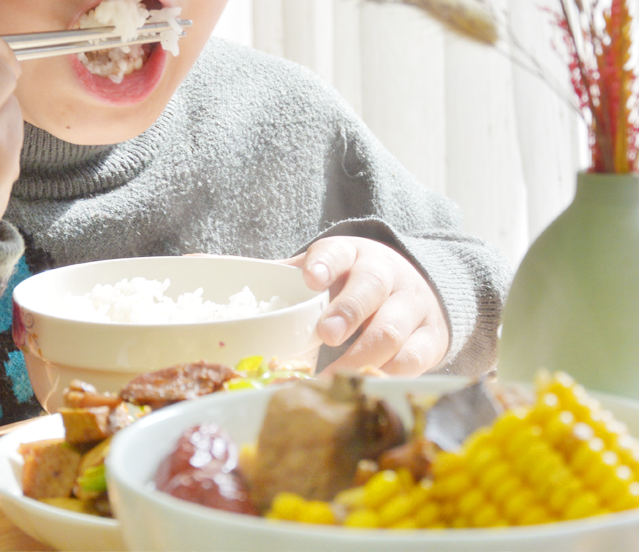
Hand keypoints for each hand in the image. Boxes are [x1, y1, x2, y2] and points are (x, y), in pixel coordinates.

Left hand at [286, 236, 448, 375]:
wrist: (416, 290)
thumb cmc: (352, 286)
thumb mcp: (325, 273)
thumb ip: (282, 278)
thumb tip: (207, 265)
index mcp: (351, 255)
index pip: (337, 252)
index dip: (324, 264)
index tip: (310, 278)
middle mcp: (386, 275)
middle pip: (370, 288)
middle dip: (348, 311)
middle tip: (325, 334)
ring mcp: (412, 306)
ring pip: (392, 328)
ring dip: (362, 355)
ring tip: (336, 376)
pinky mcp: (431, 338)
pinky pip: (415, 358)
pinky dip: (390, 374)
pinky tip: (367, 387)